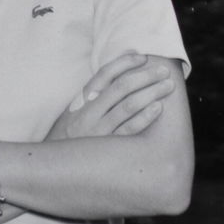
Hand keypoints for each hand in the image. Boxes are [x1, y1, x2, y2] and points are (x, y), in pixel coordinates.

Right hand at [46, 52, 174, 140]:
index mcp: (80, 101)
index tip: (143, 57)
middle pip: (121, 88)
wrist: (56, 166)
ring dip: (151, 93)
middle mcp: (88, 113)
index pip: (104, 75)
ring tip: (168, 86)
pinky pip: (129, 129)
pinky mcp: (107, 148)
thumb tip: (117, 73)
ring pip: (128, 106)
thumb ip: (92, 95)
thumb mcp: (73, 112)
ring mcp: (98, 130)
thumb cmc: (70, 136)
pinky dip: (145, 117)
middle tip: (164, 71)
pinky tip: (158, 108)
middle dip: (145, 76)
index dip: (125, 63)